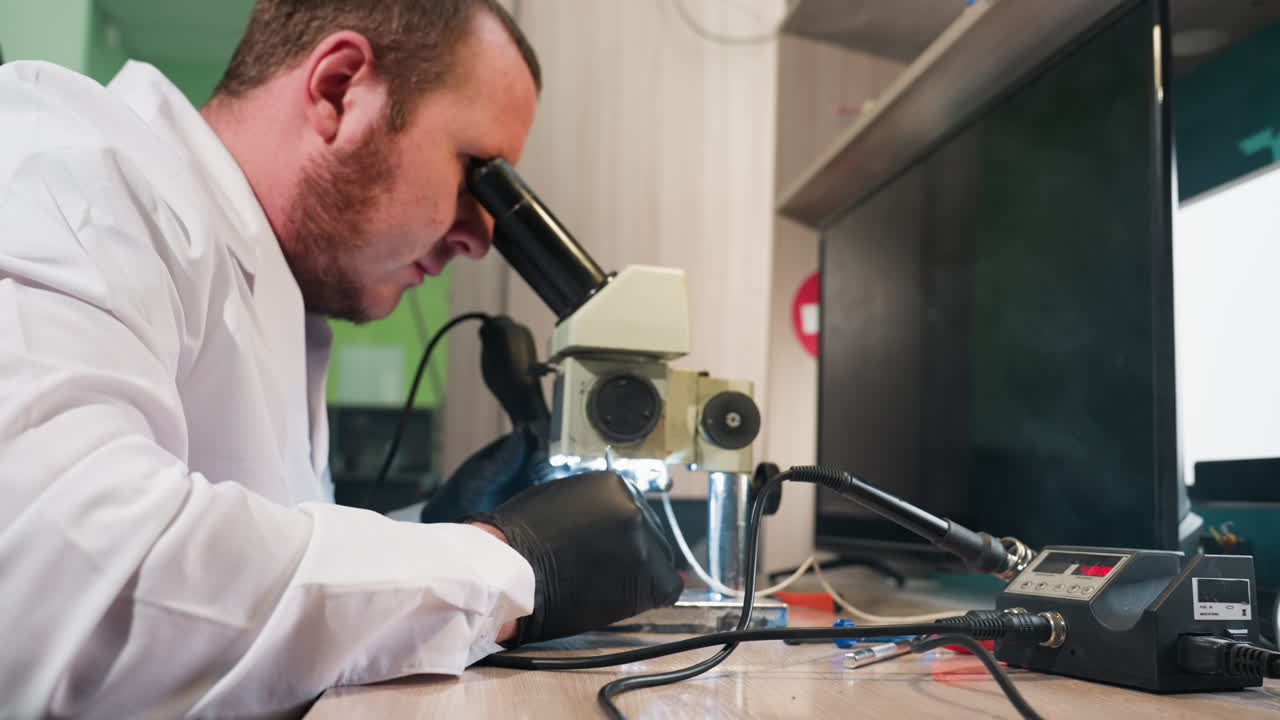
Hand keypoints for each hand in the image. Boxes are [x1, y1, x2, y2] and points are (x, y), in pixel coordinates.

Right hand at [465, 471, 683, 645]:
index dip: (619, 536)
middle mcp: (633, 508)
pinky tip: (621, 597)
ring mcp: (641, 542)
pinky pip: (667, 587)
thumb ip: (591, 509)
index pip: (633, 510)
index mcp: (612, 484)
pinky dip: (650, 594)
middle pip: (649, 534)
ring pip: (657, 561)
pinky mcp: (645, 575)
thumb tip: (616, 524)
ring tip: (597, 583)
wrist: (510, 572)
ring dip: (635, 574)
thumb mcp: (558, 501)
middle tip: (598, 570)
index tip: (604, 549)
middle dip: (629, 553)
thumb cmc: (520, 540)